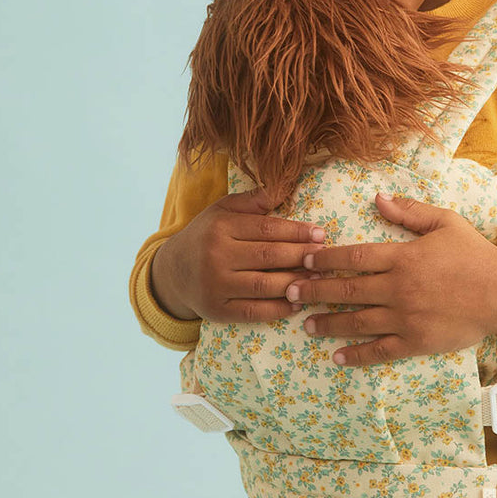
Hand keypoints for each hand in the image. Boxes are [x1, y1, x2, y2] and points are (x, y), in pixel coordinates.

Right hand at [150, 187, 326, 322]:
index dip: (297, 232)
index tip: (320, 234)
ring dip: (296, 283)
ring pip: (264, 285)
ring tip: (318, 279)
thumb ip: (252, 200)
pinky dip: (278, 309)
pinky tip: (297, 302)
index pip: (266, 229)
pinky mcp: (216, 310)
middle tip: (325, 257)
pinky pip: (253, 311)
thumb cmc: (206, 236)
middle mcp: (216, 256)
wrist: (171, 272)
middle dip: (302, 256)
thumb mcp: (222, 211)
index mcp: (221, 227)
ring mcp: (215, 285)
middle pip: (269, 256)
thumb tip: (284, 186)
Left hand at [285, 193, 496, 365]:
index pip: (354, 256)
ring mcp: (405, 317)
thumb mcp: (445, 222)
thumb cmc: (474, 254)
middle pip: (346, 289)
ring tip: (305, 325)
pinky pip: (380, 350)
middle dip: (314, 291)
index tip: (303, 260)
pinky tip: (336, 357)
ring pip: (356, 321)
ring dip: (327, 323)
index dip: (325, 258)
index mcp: (402, 256)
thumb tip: (378, 198)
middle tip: (289, 293)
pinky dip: (356, 355)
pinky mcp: (416, 341)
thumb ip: (409, 211)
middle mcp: (398, 287)